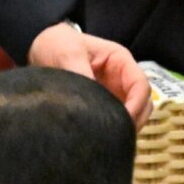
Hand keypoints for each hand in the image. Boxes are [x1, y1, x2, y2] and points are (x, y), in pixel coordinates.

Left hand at [28, 23, 152, 128]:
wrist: (40, 45)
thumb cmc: (58, 44)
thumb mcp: (68, 54)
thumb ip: (82, 74)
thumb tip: (92, 102)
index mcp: (121, 61)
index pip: (140, 86)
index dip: (136, 105)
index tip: (122, 121)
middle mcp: (122, 78)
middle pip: (142, 103)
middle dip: (134, 120)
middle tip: (117, 137)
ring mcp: (114, 92)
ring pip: (132, 114)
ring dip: (125, 126)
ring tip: (109, 140)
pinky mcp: (102, 103)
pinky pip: (114, 118)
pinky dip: (113, 128)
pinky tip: (101, 138)